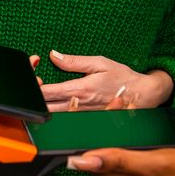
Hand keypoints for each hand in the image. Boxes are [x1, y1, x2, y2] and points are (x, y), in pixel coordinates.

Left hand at [40, 51, 173, 111]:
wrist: (141, 95)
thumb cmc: (122, 78)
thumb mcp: (99, 63)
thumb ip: (74, 61)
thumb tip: (54, 55)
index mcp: (80, 90)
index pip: (47, 92)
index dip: (34, 85)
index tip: (33, 75)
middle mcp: (77, 106)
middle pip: (44, 106)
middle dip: (34, 95)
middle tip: (34, 83)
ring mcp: (79, 115)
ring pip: (51, 114)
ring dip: (42, 103)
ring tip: (41, 90)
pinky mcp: (83, 119)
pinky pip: (62, 118)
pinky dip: (53, 110)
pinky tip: (51, 101)